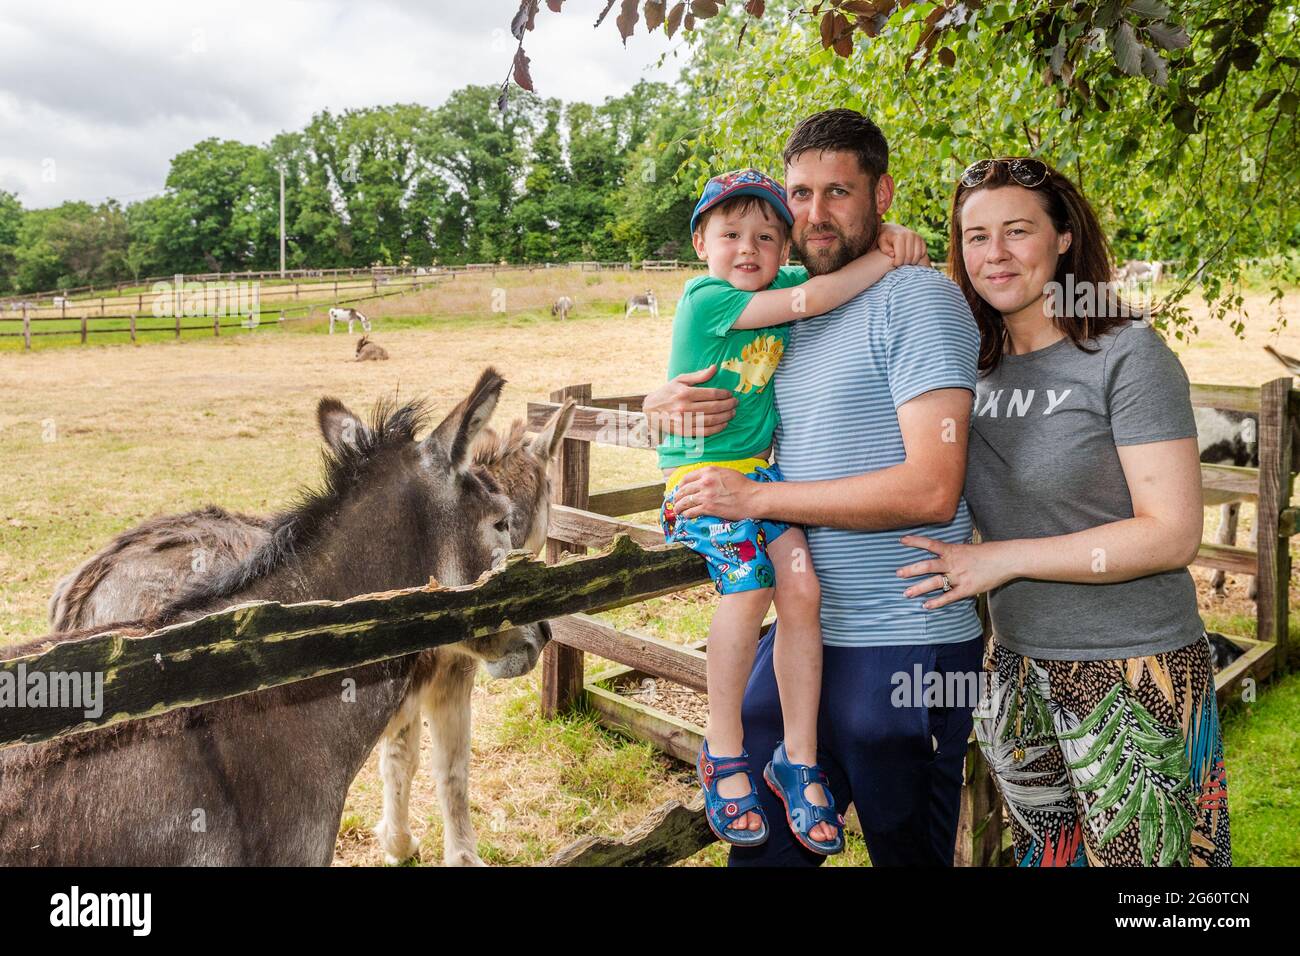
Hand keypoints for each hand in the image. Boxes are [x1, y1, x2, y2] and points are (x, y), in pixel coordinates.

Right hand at [643, 366, 736, 440]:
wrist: (649, 411)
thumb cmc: (667, 392)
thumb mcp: (680, 380)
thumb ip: (698, 375)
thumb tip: (715, 368)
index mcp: (685, 393)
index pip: (711, 394)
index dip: (724, 394)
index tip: (730, 394)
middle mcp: (685, 407)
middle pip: (713, 407)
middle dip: (728, 405)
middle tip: (735, 403)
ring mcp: (684, 421)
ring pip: (711, 420)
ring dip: (725, 417)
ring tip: (732, 413)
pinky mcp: (683, 432)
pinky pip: (704, 432)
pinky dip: (717, 429)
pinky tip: (724, 424)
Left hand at [672, 466, 758, 520]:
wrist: (753, 498)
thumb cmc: (744, 486)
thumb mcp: (726, 472)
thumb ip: (712, 474)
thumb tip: (702, 479)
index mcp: (708, 471)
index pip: (687, 478)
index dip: (680, 485)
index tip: (679, 489)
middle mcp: (705, 482)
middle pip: (684, 490)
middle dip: (677, 497)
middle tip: (675, 501)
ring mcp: (706, 495)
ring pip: (685, 501)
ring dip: (679, 507)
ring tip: (677, 510)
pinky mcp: (709, 508)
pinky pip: (692, 511)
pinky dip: (687, 514)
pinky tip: (686, 516)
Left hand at [877, 223, 930, 267]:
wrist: (892, 229)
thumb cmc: (885, 237)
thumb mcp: (881, 241)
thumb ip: (884, 248)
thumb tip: (893, 254)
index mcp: (900, 236)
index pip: (901, 256)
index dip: (897, 263)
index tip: (894, 264)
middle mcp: (910, 235)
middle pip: (909, 257)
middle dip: (904, 263)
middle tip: (899, 264)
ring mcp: (917, 237)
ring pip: (917, 256)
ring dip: (911, 262)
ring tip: (904, 262)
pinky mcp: (922, 239)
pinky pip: (922, 252)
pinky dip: (917, 257)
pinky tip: (910, 257)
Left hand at [895, 535, 1014, 608]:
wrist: (1006, 559)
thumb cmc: (988, 552)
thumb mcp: (967, 548)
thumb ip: (953, 552)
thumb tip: (942, 552)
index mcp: (953, 550)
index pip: (930, 544)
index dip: (915, 541)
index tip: (900, 540)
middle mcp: (953, 563)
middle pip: (927, 566)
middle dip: (911, 570)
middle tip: (897, 574)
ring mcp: (959, 576)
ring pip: (935, 583)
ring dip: (919, 588)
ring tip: (906, 593)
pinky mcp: (967, 589)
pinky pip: (949, 597)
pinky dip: (937, 602)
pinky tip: (926, 606)